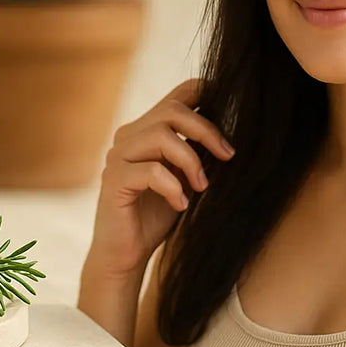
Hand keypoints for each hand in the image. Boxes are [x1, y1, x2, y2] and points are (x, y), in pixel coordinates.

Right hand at [88, 77, 235, 277]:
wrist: (126, 255)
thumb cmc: (156, 216)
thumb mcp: (184, 179)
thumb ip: (196, 153)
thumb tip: (228, 135)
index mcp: (145, 131)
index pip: (175, 97)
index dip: (203, 91)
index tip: (231, 106)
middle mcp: (128, 137)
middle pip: (171, 111)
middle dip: (206, 130)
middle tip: (227, 156)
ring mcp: (117, 157)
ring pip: (160, 137)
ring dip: (190, 161)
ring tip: (201, 187)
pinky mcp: (114, 181)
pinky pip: (151, 171)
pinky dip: (173, 187)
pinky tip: (180, 205)